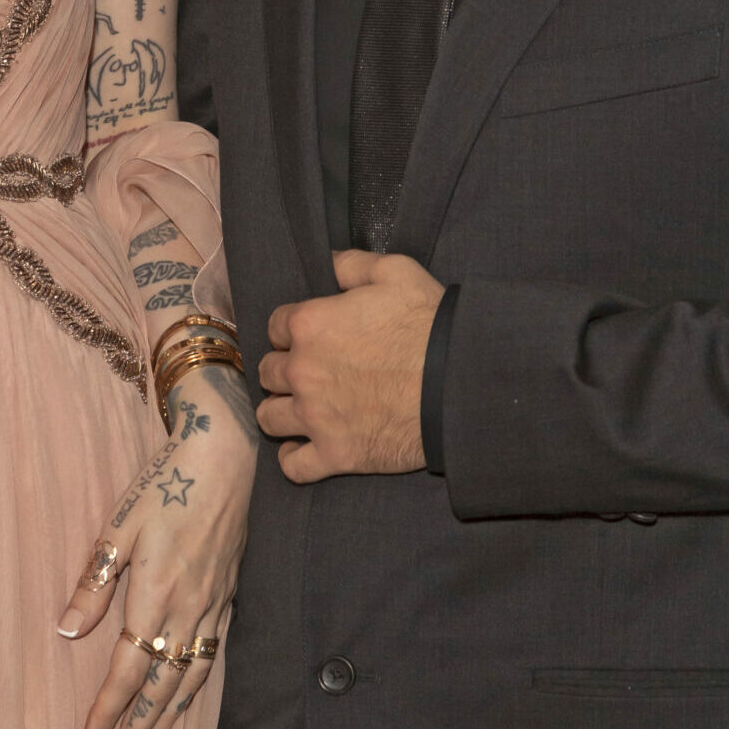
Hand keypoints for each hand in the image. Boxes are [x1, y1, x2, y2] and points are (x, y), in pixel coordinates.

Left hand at [58, 366, 254, 728]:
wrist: (223, 455)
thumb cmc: (165, 482)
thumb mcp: (119, 524)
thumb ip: (95, 581)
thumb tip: (67, 630)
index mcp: (156, 593)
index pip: (128, 668)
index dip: (108, 709)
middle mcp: (188, 608)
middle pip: (162, 684)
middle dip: (138, 728)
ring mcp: (213, 604)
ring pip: (191, 675)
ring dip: (169, 716)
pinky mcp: (228, 595)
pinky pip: (212, 654)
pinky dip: (197, 684)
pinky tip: (187, 696)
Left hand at [257, 249, 444, 481]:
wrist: (460, 383)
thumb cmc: (428, 324)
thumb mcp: (394, 272)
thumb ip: (351, 264)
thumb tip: (328, 263)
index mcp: (309, 324)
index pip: (275, 326)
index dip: (292, 331)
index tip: (310, 337)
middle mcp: (302, 371)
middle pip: (268, 371)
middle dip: (284, 369)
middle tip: (309, 372)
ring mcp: (316, 416)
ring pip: (270, 417)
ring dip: (281, 410)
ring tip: (299, 409)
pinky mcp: (336, 454)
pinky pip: (292, 466)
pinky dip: (293, 458)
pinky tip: (302, 448)